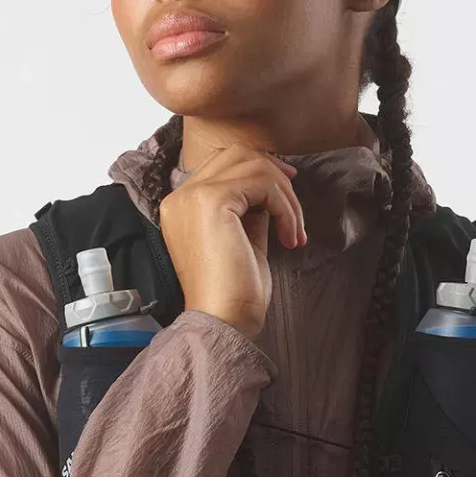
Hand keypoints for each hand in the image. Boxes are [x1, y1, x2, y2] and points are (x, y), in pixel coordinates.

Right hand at [157, 143, 304, 342]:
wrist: (224, 321)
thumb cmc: (234, 293)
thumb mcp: (243, 240)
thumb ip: (250, 210)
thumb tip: (271, 190)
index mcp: (182, 206)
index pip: (223, 165)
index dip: (260, 171)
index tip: (287, 194)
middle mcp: (181, 196)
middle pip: (237, 154)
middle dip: (274, 175)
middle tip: (295, 206)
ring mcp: (193, 196)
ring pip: (254, 165)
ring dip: (285, 196)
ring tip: (295, 231)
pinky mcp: (212, 201)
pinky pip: (262, 183)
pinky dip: (284, 207)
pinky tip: (289, 236)